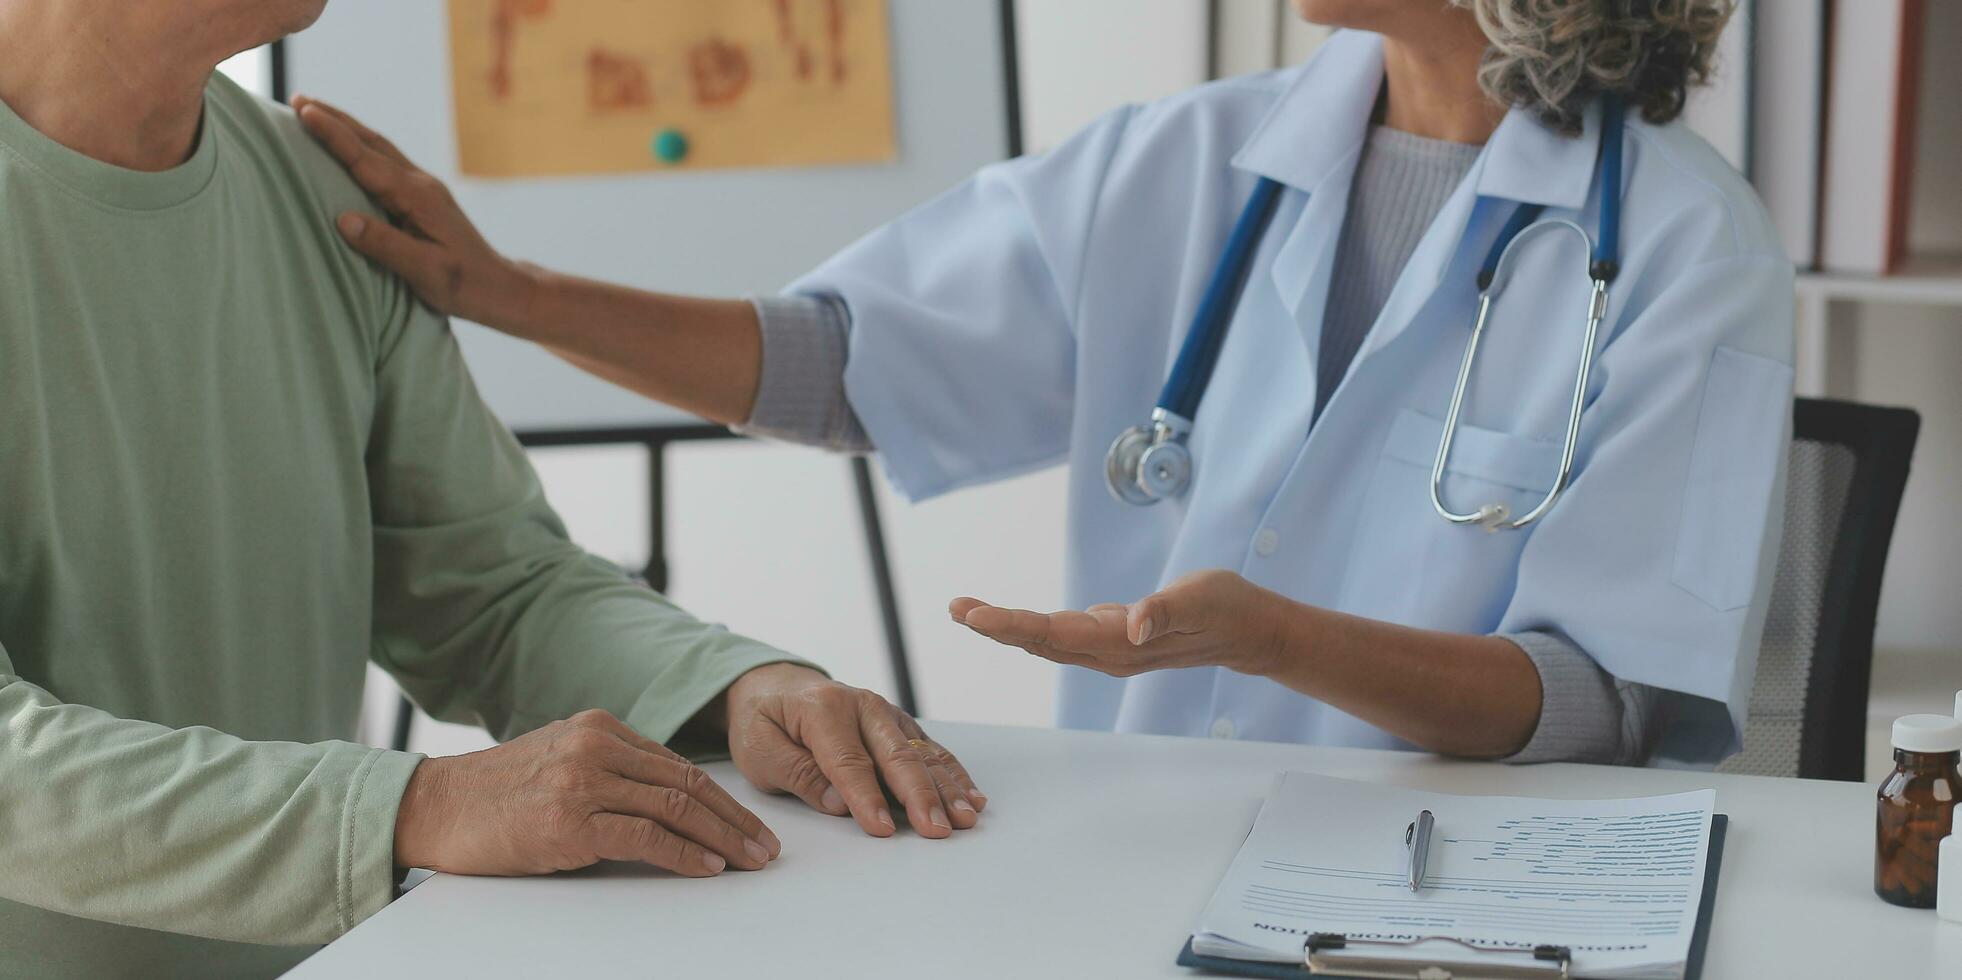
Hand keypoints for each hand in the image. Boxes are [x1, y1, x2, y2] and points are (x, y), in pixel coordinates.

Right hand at [290, 95, 534, 327]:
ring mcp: (423, 188)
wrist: (499, 287)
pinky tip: (349, 147)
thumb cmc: (463, 285)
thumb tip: (342, 219)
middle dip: (334, 120)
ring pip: (379, 148)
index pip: (366, 159)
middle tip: (296, 100)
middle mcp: (420, 184)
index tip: (304, 111)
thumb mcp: (424, 271)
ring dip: (347, 128)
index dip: (333, 135)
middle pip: (371, 142)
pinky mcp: (423, 197)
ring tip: (314, 112)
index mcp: (417, 197)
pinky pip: (385, 162)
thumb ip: (384, 245)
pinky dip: (361, 147)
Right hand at [394, 709, 779, 877]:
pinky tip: (708, 868)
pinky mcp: (571, 821)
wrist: (436, 807)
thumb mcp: (560, 762)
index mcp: (599, 728)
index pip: (677, 765)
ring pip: (675, 807)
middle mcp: (596, 747)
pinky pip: (645, 836)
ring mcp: (584, 782)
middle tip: (765, 847)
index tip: (748, 823)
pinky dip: (683, 854)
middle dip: (733, 819)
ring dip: (721, 838)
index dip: (720, 798)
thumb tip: (669, 802)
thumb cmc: (497, 794)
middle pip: (686, 784)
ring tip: (748, 861)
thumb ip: (610, 770)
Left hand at [724, 663, 984, 839]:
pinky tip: (971, 797)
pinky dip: (952, 774)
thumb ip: (797, 774)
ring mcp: (886, 714)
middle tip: (937, 829)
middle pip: (896, 755)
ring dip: (946, 787)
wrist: (776, 686)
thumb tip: (839, 804)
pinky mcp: (899, 726)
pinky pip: (930, 751)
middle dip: (920, 794)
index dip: (866, 797)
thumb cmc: (764, 721)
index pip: (848, 761)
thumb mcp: (759, 748)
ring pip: (922, 753)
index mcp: (822, 709)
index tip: (882, 828)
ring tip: (965, 817)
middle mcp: (862, 706)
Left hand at [952, 569, 1290, 677]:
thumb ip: (1165, 610)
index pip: (1054, 633)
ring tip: (970, 611)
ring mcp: (1112, 651)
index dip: (1011, 624)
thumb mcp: (1201, 598)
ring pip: (1049, 641)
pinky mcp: (1117, 642)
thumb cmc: (1227, 608)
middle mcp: (1110, 653)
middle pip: (1040, 641)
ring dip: (1008, 628)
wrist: (1250, 632)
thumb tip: (1131, 623)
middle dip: (995, 626)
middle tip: (954, 607)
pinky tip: (1013, 624)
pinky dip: (1033, 628)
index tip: (974, 615)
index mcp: (1121, 643)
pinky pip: (1064, 638)